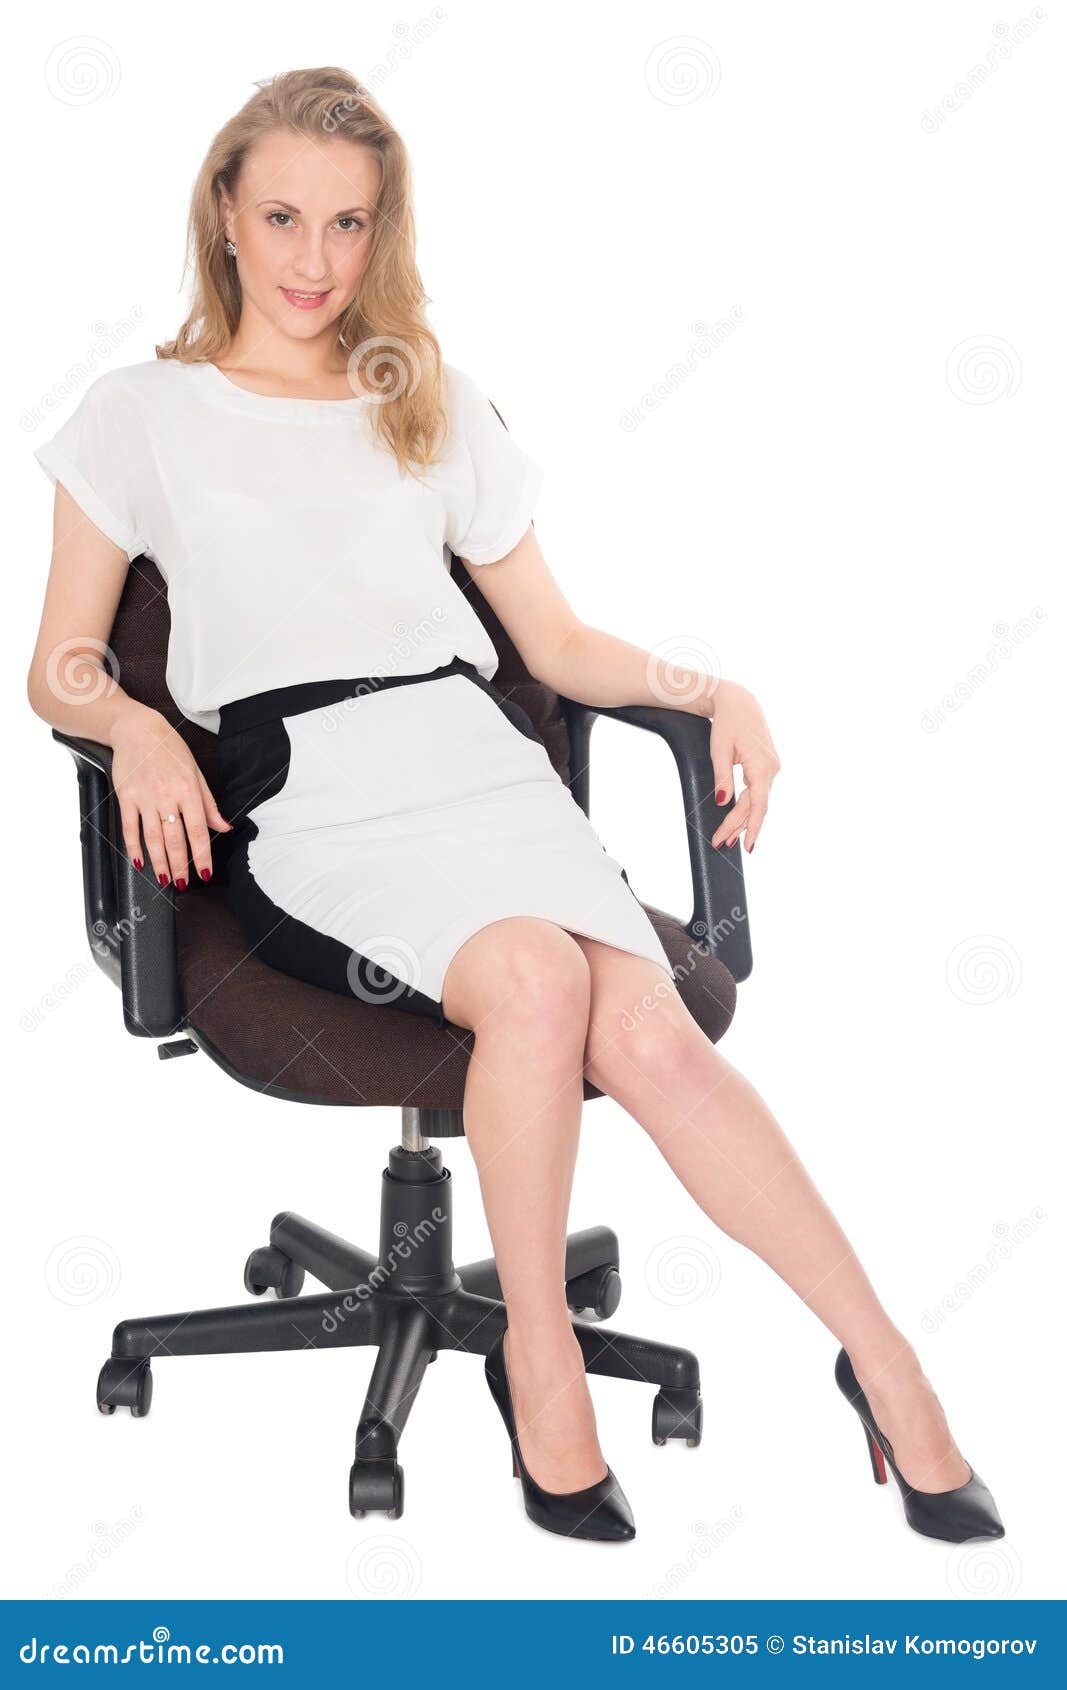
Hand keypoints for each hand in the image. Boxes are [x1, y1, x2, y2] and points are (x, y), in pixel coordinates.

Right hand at [112, 709, 231, 888]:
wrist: (137, 730)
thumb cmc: (169, 749)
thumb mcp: (196, 772)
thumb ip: (209, 804)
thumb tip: (224, 827)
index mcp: (188, 790)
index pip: (198, 830)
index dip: (202, 855)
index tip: (205, 873)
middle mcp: (167, 796)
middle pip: (174, 839)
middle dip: (181, 865)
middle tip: (184, 883)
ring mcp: (144, 798)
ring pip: (153, 838)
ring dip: (159, 862)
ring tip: (165, 878)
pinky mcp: (126, 797)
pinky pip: (129, 828)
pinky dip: (133, 847)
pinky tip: (139, 862)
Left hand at [707, 679, 780, 852]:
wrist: (738, 701)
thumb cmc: (728, 722)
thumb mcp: (719, 750)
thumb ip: (722, 778)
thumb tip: (724, 803)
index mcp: (762, 766)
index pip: (759, 805)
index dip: (752, 827)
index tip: (747, 846)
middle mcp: (772, 769)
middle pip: (755, 806)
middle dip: (737, 827)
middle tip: (720, 843)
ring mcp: (771, 768)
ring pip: (756, 800)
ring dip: (741, 819)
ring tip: (726, 838)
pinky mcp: (765, 766)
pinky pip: (757, 791)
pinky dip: (746, 806)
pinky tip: (737, 820)